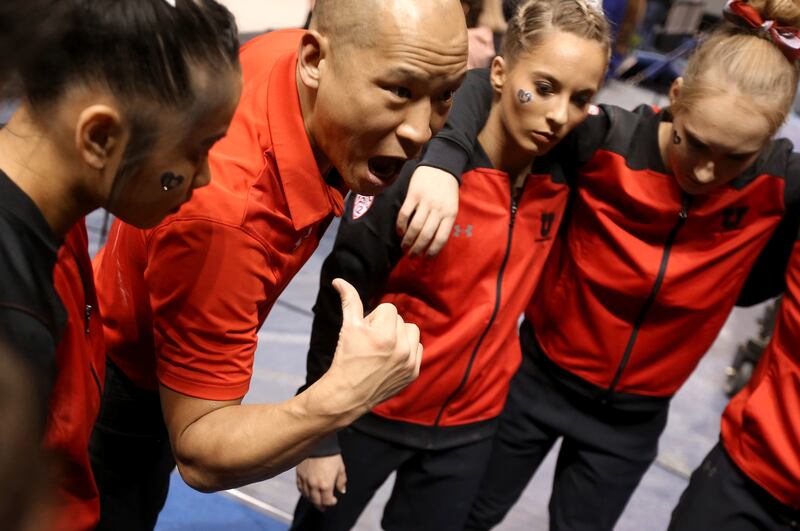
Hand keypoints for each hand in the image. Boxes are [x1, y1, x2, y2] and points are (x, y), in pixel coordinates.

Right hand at [296, 455, 346, 510]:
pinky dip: (304, 492)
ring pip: (307, 496)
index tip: (334, 500)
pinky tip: (308, 492)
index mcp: (326, 485)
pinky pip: (300, 488)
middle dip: (321, 505)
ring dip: (312, 500)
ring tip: (316, 500)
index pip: (326, 502)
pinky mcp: (299, 475)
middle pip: (316, 502)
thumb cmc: (332, 455)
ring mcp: (305, 480)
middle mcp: (314, 485)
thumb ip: (341, 481)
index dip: (331, 503)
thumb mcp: (341, 468)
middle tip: (324, 507)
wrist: (319, 443)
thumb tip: (342, 491)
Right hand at [326, 279, 422, 409]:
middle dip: (385, 326)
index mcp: (385, 335)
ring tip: (383, 348)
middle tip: (371, 343)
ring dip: (399, 336)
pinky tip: (390, 360)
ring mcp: (409, 362)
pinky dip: (406, 350)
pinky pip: (417, 349)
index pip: (388, 309)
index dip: (374, 318)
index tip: (365, 334)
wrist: (348, 395)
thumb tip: (339, 280)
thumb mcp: (348, 328)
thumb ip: (349, 301)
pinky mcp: (413, 373)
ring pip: (412, 332)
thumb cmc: (346, 358)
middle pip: (400, 319)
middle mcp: (401, 349)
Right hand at [397, 166, 458, 257]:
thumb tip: (433, 242)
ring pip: (414, 227)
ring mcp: (425, 202)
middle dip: (417, 249)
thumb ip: (445, 221)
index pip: (441, 238)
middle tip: (412, 256)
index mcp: (450, 214)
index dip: (433, 251)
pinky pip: (405, 214)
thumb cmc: (448, 189)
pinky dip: (401, 226)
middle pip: (426, 235)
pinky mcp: (413, 194)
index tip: (426, 258)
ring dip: (408, 240)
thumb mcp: (452, 206)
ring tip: (404, 247)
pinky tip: (400, 232)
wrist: (441, 165)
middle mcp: (438, 209)